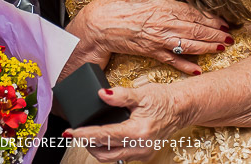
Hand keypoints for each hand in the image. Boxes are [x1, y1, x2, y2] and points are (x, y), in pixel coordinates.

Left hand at [65, 84, 189, 162]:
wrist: (181, 108)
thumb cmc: (163, 99)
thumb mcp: (141, 94)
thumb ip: (120, 95)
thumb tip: (102, 94)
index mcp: (137, 132)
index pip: (104, 136)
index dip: (84, 134)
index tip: (70, 131)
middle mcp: (140, 147)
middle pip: (104, 153)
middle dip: (87, 144)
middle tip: (76, 133)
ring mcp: (143, 153)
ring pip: (112, 158)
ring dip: (97, 149)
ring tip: (87, 135)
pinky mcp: (144, 154)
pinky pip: (121, 156)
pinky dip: (109, 149)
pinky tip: (105, 138)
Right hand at [67, 0, 231, 74]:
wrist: (101, 24)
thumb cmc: (120, 4)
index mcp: (165, 8)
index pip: (194, 14)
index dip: (212, 18)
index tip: (224, 21)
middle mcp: (166, 26)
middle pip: (196, 31)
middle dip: (215, 34)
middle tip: (230, 37)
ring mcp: (160, 41)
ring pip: (189, 46)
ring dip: (207, 48)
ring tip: (222, 48)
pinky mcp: (152, 53)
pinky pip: (173, 61)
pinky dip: (186, 67)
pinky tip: (198, 70)